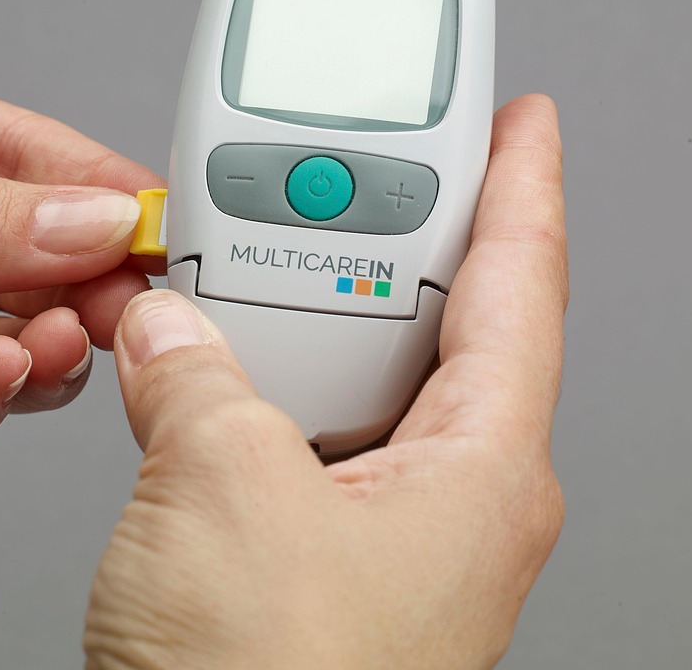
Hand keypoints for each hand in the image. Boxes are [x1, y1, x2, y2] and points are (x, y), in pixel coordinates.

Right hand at [86, 95, 566, 669]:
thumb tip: (164, 328)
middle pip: (432, 326)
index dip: (526, 187)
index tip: (526, 123)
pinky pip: (292, 442)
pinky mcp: (313, 567)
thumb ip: (195, 377)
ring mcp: (379, 537)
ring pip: (348, 386)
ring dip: (292, 325)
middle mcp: (447, 501)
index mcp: (480, 469)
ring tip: (241, 264)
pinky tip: (202, 370)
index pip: (525, 286)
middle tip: (338, 173)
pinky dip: (248, 394)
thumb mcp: (223, 489)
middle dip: (380, 244)